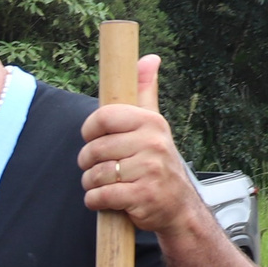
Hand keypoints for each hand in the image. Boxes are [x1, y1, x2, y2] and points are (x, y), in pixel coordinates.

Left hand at [77, 67, 201, 235]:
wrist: (179, 208)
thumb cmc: (159, 165)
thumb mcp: (154, 126)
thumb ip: (145, 92)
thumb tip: (149, 58)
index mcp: (151, 123)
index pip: (104, 117)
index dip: (89, 130)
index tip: (92, 138)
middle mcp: (153, 143)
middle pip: (96, 148)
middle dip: (88, 163)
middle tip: (97, 168)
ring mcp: (149, 170)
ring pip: (96, 174)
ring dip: (91, 184)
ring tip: (103, 185)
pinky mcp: (143, 196)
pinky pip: (102, 195)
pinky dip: (95, 201)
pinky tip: (104, 200)